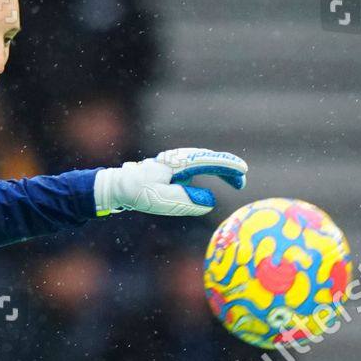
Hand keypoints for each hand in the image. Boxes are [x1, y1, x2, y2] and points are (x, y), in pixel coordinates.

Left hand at [94, 147, 247, 216]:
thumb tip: (209, 202)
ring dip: (220, 168)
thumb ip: (186, 201)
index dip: (227, 167)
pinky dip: (210, 170)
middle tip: (242, 181)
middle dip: (227, 167)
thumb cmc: (137, 193)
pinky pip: (197, 166)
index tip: (242, 172)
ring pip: (204, 161)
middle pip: (209, 158)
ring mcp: (176, 162)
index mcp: (177, 163)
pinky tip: (215, 179)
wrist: (118, 186)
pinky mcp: (173, 169)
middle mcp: (178, 159)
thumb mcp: (161, 201)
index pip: (208, 161)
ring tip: (234, 180)